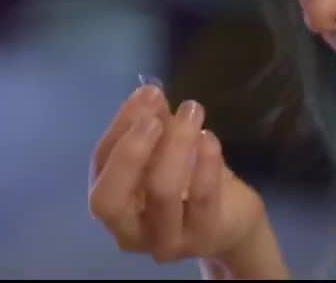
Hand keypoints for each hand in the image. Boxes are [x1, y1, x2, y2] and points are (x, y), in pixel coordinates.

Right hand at [87, 83, 268, 265]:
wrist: (234, 223)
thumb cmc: (191, 184)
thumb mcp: (169, 153)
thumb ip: (156, 126)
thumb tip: (149, 92)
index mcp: (113, 202)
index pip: (101, 165)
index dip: (121, 127)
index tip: (146, 94)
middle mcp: (128, 231)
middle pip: (109, 199)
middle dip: (129, 153)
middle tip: (155, 118)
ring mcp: (165, 242)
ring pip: (161, 193)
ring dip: (176, 144)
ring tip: (192, 112)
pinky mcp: (203, 238)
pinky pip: (201, 198)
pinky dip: (205, 161)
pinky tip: (209, 137)